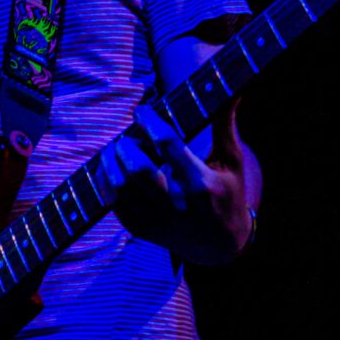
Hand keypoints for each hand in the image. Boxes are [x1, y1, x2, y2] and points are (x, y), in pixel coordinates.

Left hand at [97, 103, 254, 264]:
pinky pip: (114, 203)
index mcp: (201, 183)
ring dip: (112, 161)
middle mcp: (178, 205)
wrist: (222, 247)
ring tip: (117, 148)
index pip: (168, 145)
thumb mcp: (232, 162)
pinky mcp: (143, 231)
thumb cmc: (227, 194)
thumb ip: (225, 125)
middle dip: (127, 144)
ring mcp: (158, 221)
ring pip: (122, 187)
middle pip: (138, 168)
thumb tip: (233, 92)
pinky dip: (106, 181)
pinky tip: (111, 167)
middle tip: (128, 135)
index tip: (141, 109)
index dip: (149, 121)